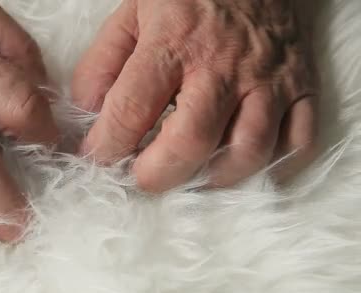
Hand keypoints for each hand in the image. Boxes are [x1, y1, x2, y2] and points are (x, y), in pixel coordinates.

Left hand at [73, 0, 317, 190]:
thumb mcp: (131, 14)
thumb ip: (103, 63)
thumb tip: (87, 113)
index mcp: (172, 42)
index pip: (132, 108)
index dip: (107, 145)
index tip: (97, 159)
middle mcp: (222, 65)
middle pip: (193, 140)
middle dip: (159, 175)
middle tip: (142, 180)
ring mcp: (268, 78)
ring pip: (249, 150)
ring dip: (214, 178)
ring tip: (191, 176)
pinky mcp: (301, 86)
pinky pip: (300, 141)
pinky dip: (275, 169)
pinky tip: (244, 169)